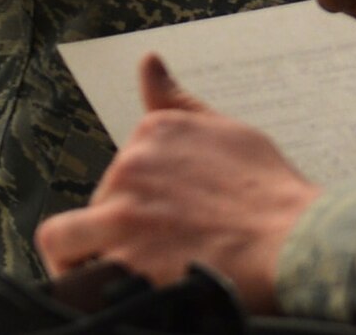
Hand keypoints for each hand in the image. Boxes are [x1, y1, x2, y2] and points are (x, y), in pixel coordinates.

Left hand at [35, 54, 318, 313]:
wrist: (291, 242)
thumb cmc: (268, 191)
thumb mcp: (226, 130)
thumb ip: (176, 101)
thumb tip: (147, 60)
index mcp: (156, 130)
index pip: (121, 167)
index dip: (139, 197)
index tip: (167, 217)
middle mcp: (131, 165)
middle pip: (99, 201)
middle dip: (120, 227)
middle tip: (166, 249)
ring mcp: (122, 214)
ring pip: (64, 239)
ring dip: (81, 257)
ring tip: (114, 275)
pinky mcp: (120, 261)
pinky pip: (73, 279)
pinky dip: (86, 289)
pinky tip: (115, 294)